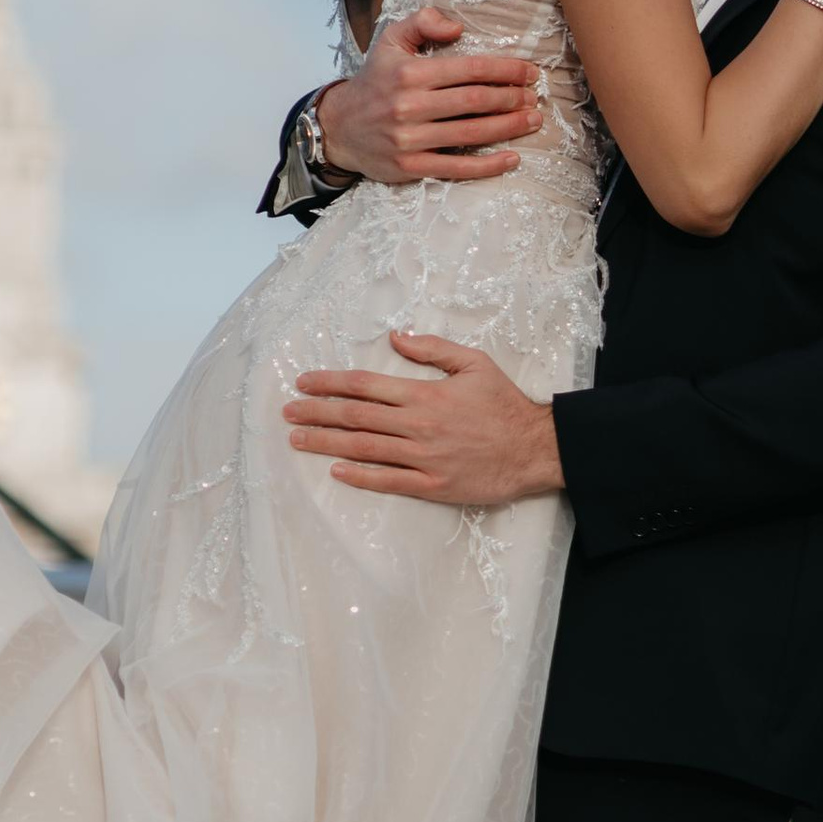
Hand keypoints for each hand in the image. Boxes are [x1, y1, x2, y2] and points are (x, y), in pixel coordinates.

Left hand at [285, 331, 563, 506]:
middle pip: (355, 417)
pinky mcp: (432, 484)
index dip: (330, 383)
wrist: (535, 449)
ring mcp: (423, 457)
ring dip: (326, 444)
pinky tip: (336, 471)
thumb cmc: (505, 405)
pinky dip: (360, 476)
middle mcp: (418, 425)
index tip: (304, 383)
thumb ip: (433, 349)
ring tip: (298, 440)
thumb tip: (396, 337)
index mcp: (424, 394)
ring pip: (364, 449)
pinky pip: (389, 481)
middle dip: (316, 413)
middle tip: (287, 413)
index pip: (365, 386)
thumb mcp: (475, 363)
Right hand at [319, 8, 541, 186]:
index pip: (468, 69)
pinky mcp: (410, 167)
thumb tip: (456, 27)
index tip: (529, 72)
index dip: (505, 70)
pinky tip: (512, 158)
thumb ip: (422, 22)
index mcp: (410, 72)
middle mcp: (409, 105)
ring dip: (508, 128)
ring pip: (471, 134)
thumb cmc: (374, 81)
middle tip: (534, 97)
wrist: (339, 128)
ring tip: (532, 120)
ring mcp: (410, 139)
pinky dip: (488, 166)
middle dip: (512, 99)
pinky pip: (456, 168)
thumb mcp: (391, 41)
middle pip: (475, 102)